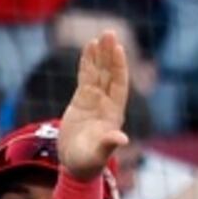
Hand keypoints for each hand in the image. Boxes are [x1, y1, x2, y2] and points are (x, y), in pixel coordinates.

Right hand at [56, 32, 134, 179]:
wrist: (75, 165)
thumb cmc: (88, 163)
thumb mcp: (97, 155)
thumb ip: (108, 144)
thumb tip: (122, 138)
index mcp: (114, 113)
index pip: (119, 84)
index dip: (119, 67)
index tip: (118, 49)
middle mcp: (107, 103)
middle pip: (110, 74)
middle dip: (110, 54)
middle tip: (109, 33)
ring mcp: (95, 100)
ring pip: (98, 73)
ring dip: (100, 55)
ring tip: (100, 36)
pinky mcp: (82, 100)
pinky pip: (86, 77)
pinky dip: (87, 62)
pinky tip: (89, 47)